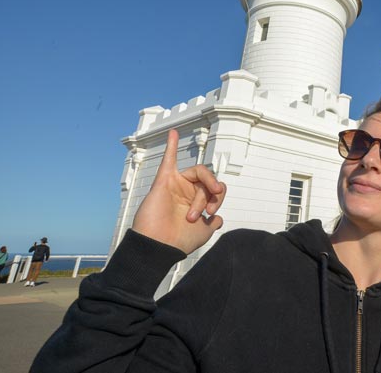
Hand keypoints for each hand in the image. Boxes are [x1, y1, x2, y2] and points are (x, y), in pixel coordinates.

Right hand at [132, 130, 225, 253]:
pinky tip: (173, 132)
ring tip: (198, 209)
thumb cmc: (179, 241)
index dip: (219, 198)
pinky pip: (168, 160)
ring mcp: (176, 185)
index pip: (216, 188)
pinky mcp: (164, 182)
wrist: (160, 247)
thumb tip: (219, 219)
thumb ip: (213, 223)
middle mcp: (187, 191)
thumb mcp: (204, 232)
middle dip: (212, 196)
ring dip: (202, 193)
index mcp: (196, 201)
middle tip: (208, 212)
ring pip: (198, 174)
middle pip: (208, 181)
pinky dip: (171, 146)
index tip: (212, 214)